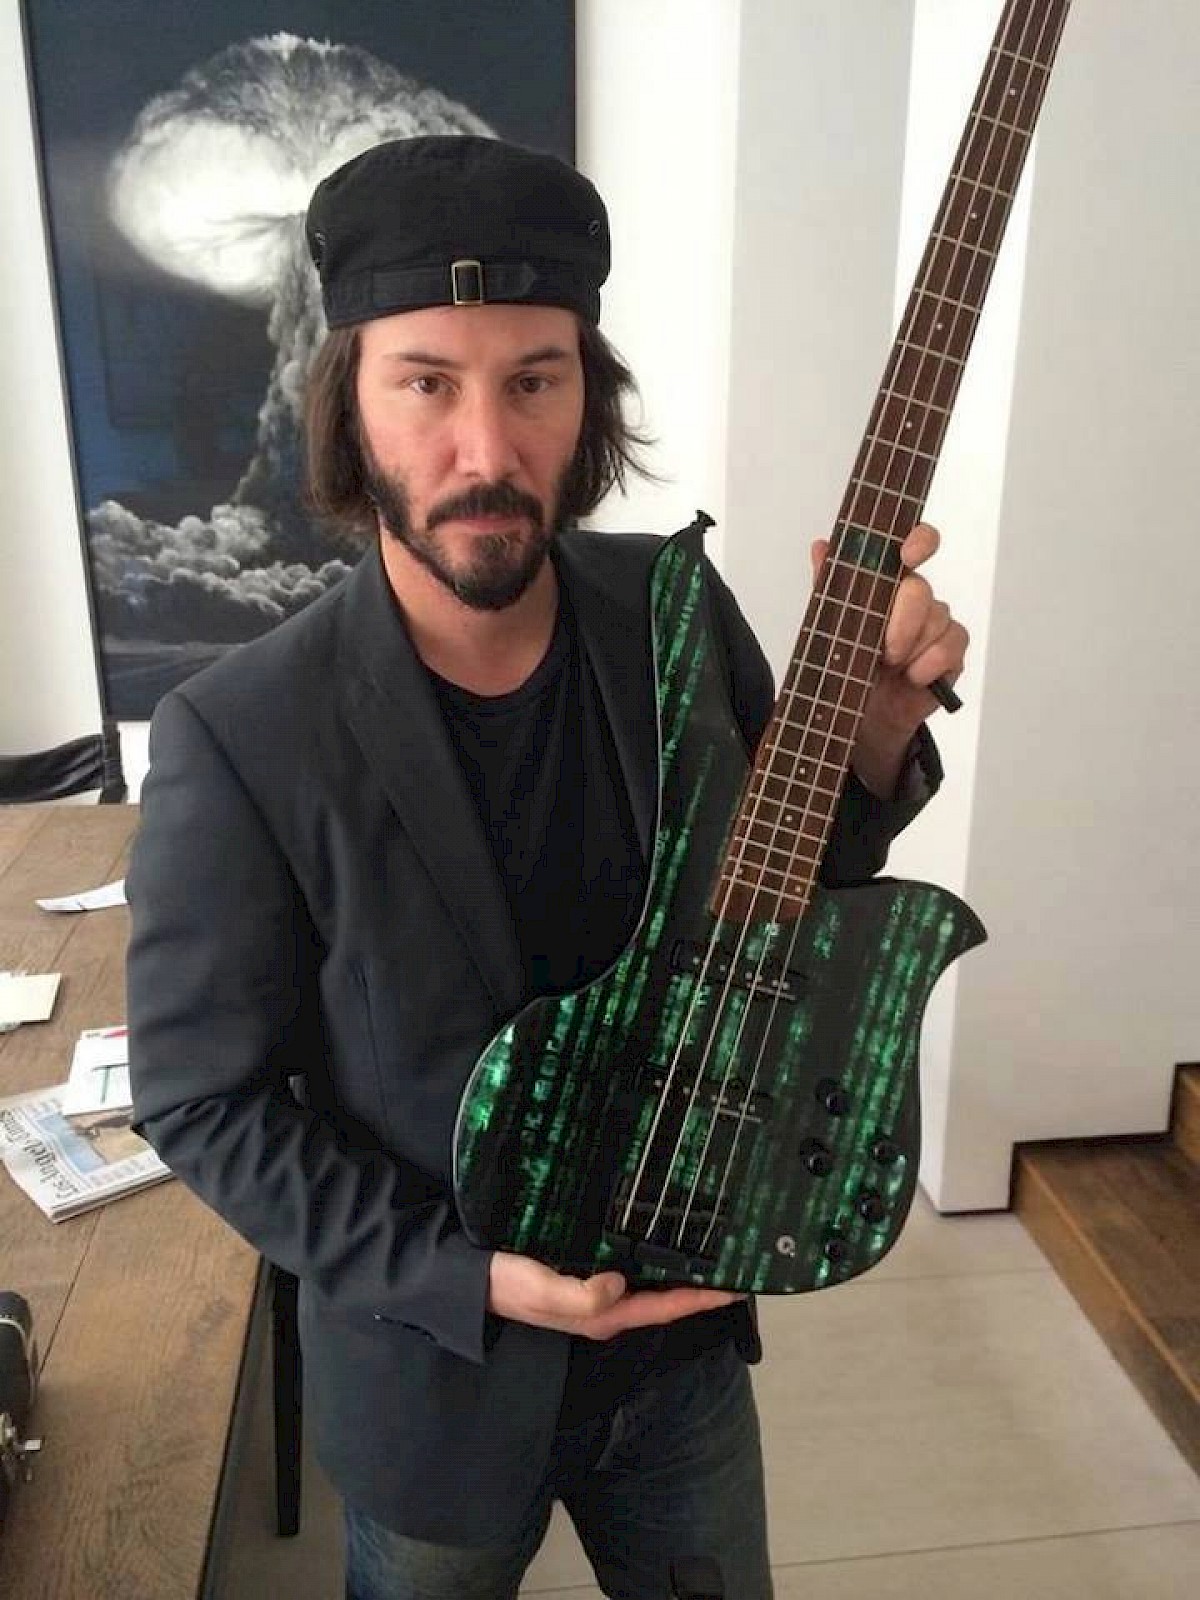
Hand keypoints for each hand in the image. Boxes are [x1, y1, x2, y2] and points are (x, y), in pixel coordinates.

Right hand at [487, 1251, 742, 1340]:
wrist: (468, 1280)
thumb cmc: (505, 1283)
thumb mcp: (542, 1292)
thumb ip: (582, 1296)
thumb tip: (622, 1282)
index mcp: (603, 1315)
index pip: (664, 1308)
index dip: (701, 1298)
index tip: (738, 1287)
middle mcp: (605, 1306)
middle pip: (663, 1298)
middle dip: (698, 1284)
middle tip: (736, 1260)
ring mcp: (594, 1291)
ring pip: (648, 1281)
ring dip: (677, 1269)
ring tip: (710, 1247)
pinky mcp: (581, 1272)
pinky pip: (627, 1266)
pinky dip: (649, 1255)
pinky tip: (659, 1235)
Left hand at [810, 521, 968, 797]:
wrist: (865, 715)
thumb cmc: (851, 666)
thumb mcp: (831, 626)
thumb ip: (830, 586)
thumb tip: (821, 547)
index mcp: (891, 583)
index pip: (916, 545)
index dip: (919, 541)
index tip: (908, 554)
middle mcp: (918, 599)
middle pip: (921, 590)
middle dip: (901, 622)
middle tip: (883, 650)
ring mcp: (938, 624)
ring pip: (937, 620)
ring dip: (910, 649)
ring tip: (891, 668)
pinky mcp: (952, 652)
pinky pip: (950, 647)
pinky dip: (927, 665)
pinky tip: (912, 678)